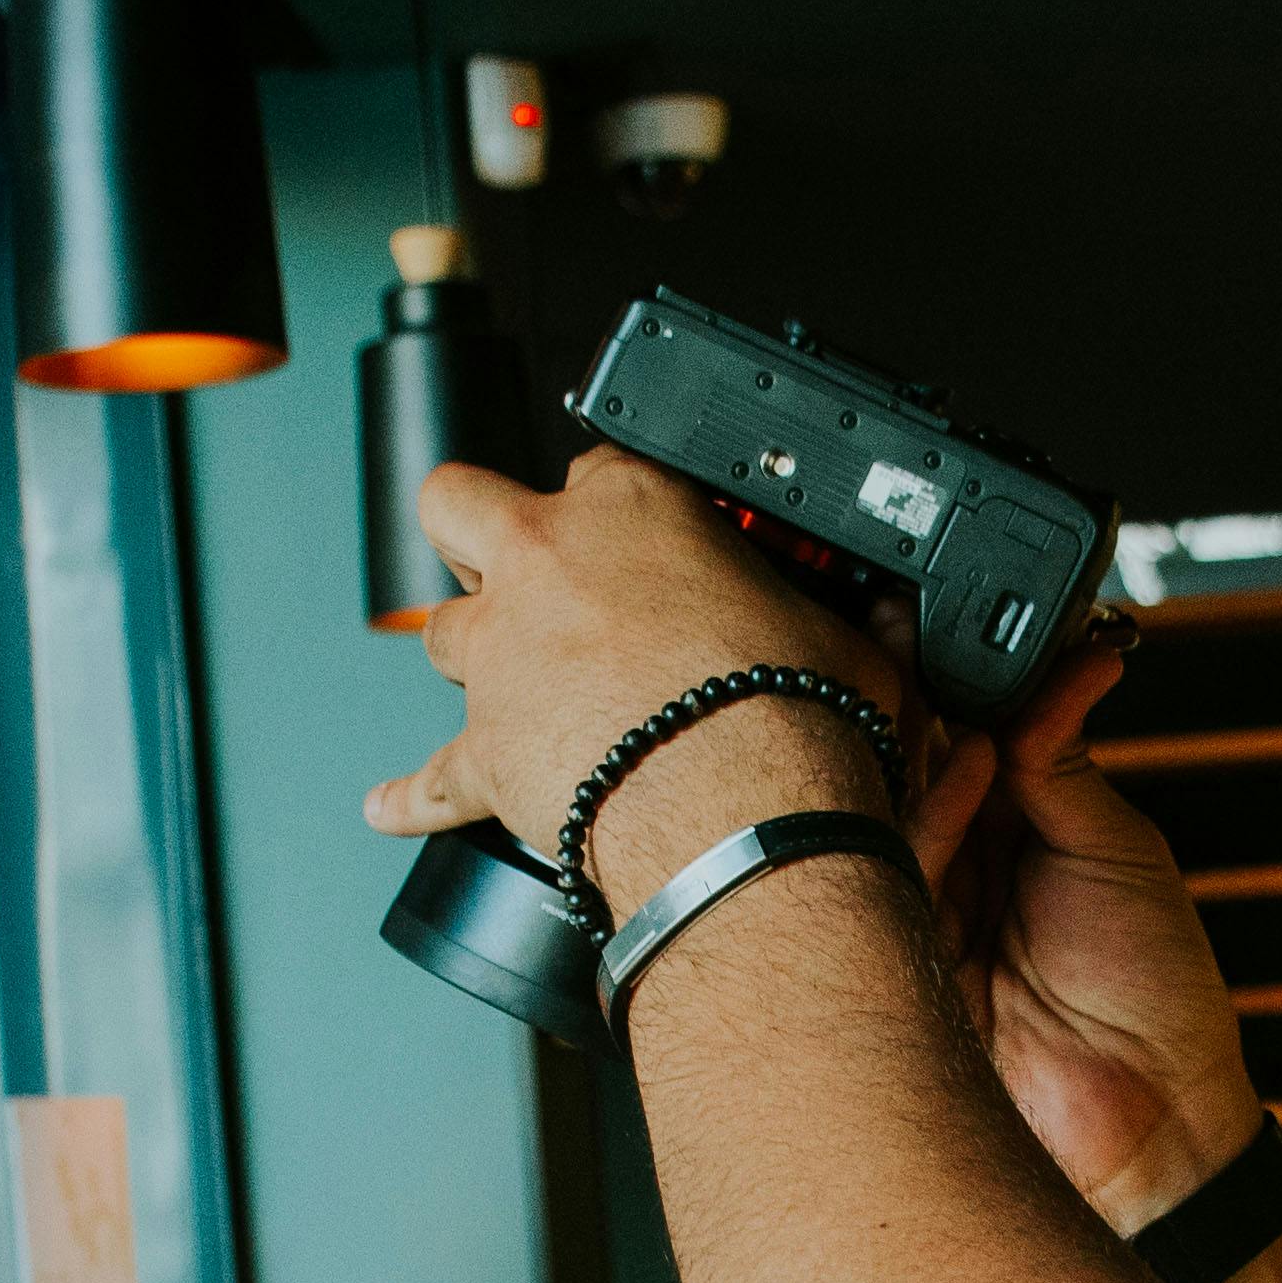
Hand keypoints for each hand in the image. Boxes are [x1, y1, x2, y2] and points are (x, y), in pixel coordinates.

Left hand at [362, 450, 905, 909]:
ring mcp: (503, 654)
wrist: (741, 816)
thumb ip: (843, 618)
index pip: (602, 466)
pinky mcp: (484, 752)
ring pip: (440, 631)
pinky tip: (387, 805)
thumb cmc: (793, 716)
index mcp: (633, 505)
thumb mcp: (845, 639)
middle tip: (512, 556)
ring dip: (470, 652)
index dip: (622, 503)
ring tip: (508, 681)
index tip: (648, 535)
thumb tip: (894, 624)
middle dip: (473, 526)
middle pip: (459, 502)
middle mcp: (547, 562)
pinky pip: (431, 776)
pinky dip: (414, 794)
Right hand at [907, 637, 1270, 1225]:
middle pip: (908, 761)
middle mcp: (965, 860)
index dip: (952, 676)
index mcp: (1020, 824)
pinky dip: (931, 810)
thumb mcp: (1119, 847)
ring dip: (912, 738)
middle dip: (905, 693)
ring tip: (940, 683)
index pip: (964, 728)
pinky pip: (893, 870)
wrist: (1152, 1114)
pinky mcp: (902, 958)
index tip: (946, 619)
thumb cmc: (1159, 995)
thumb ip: (1067, 761)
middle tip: (906, 628)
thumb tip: (1063, 667)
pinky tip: (968, 764)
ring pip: (885, 807)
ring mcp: (929, 907)